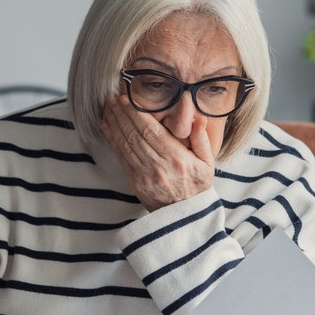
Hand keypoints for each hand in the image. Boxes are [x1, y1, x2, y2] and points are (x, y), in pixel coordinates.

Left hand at [100, 94, 214, 211]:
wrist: (184, 217)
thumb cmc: (197, 186)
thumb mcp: (208, 163)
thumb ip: (201, 139)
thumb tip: (198, 117)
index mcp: (177, 159)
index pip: (152, 132)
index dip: (136, 114)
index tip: (126, 99)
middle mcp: (159, 166)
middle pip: (135, 135)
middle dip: (121, 114)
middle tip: (113, 98)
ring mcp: (144, 175)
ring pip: (125, 144)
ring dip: (114, 124)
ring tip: (108, 107)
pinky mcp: (135, 181)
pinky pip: (121, 156)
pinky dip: (112, 139)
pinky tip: (107, 126)